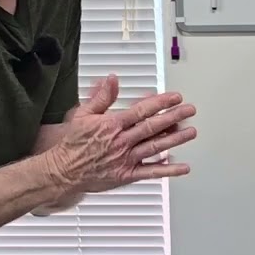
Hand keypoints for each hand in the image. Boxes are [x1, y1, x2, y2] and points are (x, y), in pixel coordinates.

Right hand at [48, 84, 196, 192]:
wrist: (64, 171)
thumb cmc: (73, 144)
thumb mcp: (83, 115)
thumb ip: (101, 97)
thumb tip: (112, 79)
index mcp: (113, 125)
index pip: (142, 110)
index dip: (161, 102)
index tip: (175, 97)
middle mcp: (122, 141)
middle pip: (153, 126)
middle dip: (174, 116)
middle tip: (189, 110)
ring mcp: (127, 158)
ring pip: (156, 146)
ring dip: (176, 139)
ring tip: (191, 132)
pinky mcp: (127, 175)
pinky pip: (151, 172)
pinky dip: (168, 170)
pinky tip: (182, 166)